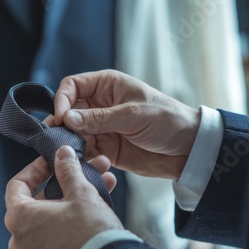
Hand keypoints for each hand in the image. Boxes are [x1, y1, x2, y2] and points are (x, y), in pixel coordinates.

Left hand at [4, 146, 123, 248]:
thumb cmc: (90, 234)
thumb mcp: (80, 194)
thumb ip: (68, 171)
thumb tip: (62, 155)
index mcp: (19, 218)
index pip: (17, 185)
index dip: (36, 169)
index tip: (53, 162)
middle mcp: (20, 240)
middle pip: (38, 202)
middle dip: (65, 184)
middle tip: (85, 172)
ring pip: (52, 221)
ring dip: (74, 202)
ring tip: (102, 188)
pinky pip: (57, 239)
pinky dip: (72, 224)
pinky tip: (96, 213)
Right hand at [53, 69, 200, 178]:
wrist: (187, 149)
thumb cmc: (167, 120)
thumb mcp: (133, 115)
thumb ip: (99, 118)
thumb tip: (67, 118)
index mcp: (107, 86)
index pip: (72, 86)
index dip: (62, 100)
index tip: (61, 118)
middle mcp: (100, 105)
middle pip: (68, 111)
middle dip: (62, 124)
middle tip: (60, 139)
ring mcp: (101, 128)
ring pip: (73, 134)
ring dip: (70, 143)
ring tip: (73, 153)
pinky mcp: (105, 149)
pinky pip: (85, 152)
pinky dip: (82, 157)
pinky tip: (87, 162)